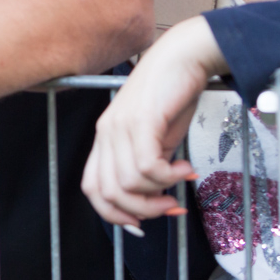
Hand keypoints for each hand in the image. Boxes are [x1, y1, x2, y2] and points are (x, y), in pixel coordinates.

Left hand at [80, 17, 226, 228]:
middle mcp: (106, 133)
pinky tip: (186, 166)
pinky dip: (170, 176)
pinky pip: (148, 166)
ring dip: (161, 193)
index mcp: (105, 138)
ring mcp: (120, 126)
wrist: (183, 57)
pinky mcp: (140, 120)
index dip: (115, 214)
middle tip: (170, 205)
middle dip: (141, 211)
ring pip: (129, 184)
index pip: (93, 189)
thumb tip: (156, 200)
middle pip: (107, 193)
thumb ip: (149, 166)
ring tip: (181, 178)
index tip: (145, 222)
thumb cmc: (172, 95)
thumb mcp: (156, 138)